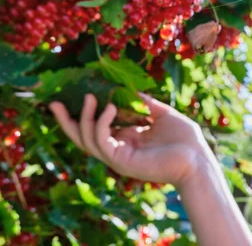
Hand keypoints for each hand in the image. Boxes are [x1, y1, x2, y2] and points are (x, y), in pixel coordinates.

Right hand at [48, 93, 212, 187]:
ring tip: (90, 97)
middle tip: (53, 102)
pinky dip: (102, 124)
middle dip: (66, 121)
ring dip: (84, 118)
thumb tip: (128, 89)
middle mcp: (118, 148)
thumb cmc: (184, 139)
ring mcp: (118, 156)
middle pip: (82, 137)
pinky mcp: (122, 161)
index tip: (73, 93)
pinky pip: (103, 142)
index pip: (96, 127)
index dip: (82, 113)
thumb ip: (145, 103)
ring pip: (88, 140)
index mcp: (125, 138)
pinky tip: (110, 107)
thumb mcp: (163, 114)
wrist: (198, 158)